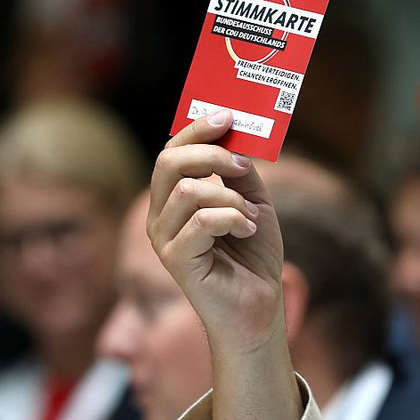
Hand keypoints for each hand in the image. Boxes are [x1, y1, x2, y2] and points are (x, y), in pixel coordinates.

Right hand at [148, 109, 283, 349]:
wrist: (259, 304)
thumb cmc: (253, 254)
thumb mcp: (252, 199)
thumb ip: (240, 171)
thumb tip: (235, 137)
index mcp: (173, 198)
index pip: (172, 151)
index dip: (197, 129)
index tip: (227, 115)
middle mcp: (160, 215)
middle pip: (168, 162)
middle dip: (211, 153)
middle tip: (242, 165)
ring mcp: (163, 238)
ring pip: (190, 190)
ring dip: (231, 197)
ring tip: (249, 215)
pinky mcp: (175, 260)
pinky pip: (203, 220)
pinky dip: (234, 218)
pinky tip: (248, 230)